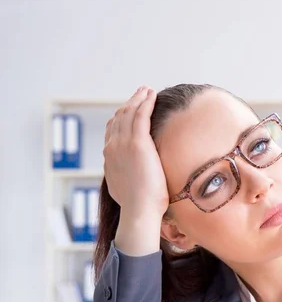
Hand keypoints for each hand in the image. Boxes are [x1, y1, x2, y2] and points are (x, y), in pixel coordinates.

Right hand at [103, 86, 168, 219]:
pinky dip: (145, 102)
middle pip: (119, 118)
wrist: (139, 210)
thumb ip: (125, 178)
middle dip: (129, 103)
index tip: (130, 111)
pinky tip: (151, 94)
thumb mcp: (126, 189)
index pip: (112, 131)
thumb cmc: (139, 206)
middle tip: (140, 93)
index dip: (121, 118)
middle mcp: (112, 147)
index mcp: (109, 158)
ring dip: (138, 99)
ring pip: (129, 113)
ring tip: (147, 91)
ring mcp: (123, 144)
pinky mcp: (137, 143)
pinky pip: (140, 115)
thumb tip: (130, 178)